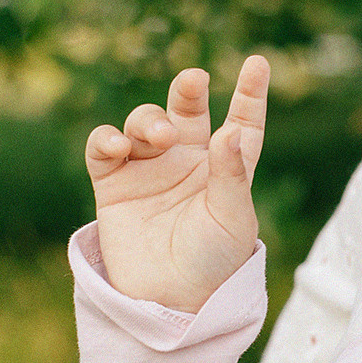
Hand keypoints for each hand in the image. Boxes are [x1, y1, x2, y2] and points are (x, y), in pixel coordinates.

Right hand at [85, 56, 269, 311]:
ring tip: (161, 136)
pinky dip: (107, 139)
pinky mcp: (114, 183)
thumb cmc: (212, 261)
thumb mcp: (232, 218)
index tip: (257, 63)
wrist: (168, 299)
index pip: (242, 122)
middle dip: (188, 90)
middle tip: (194, 80)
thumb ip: (232, 174)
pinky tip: (117, 146)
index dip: (250, 93)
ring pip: (144, 123)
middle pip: (188, 110)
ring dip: (149, 120)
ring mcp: (150, 168)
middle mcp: (188, 161)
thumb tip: (231, 131)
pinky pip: (104, 147)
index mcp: (226, 167)